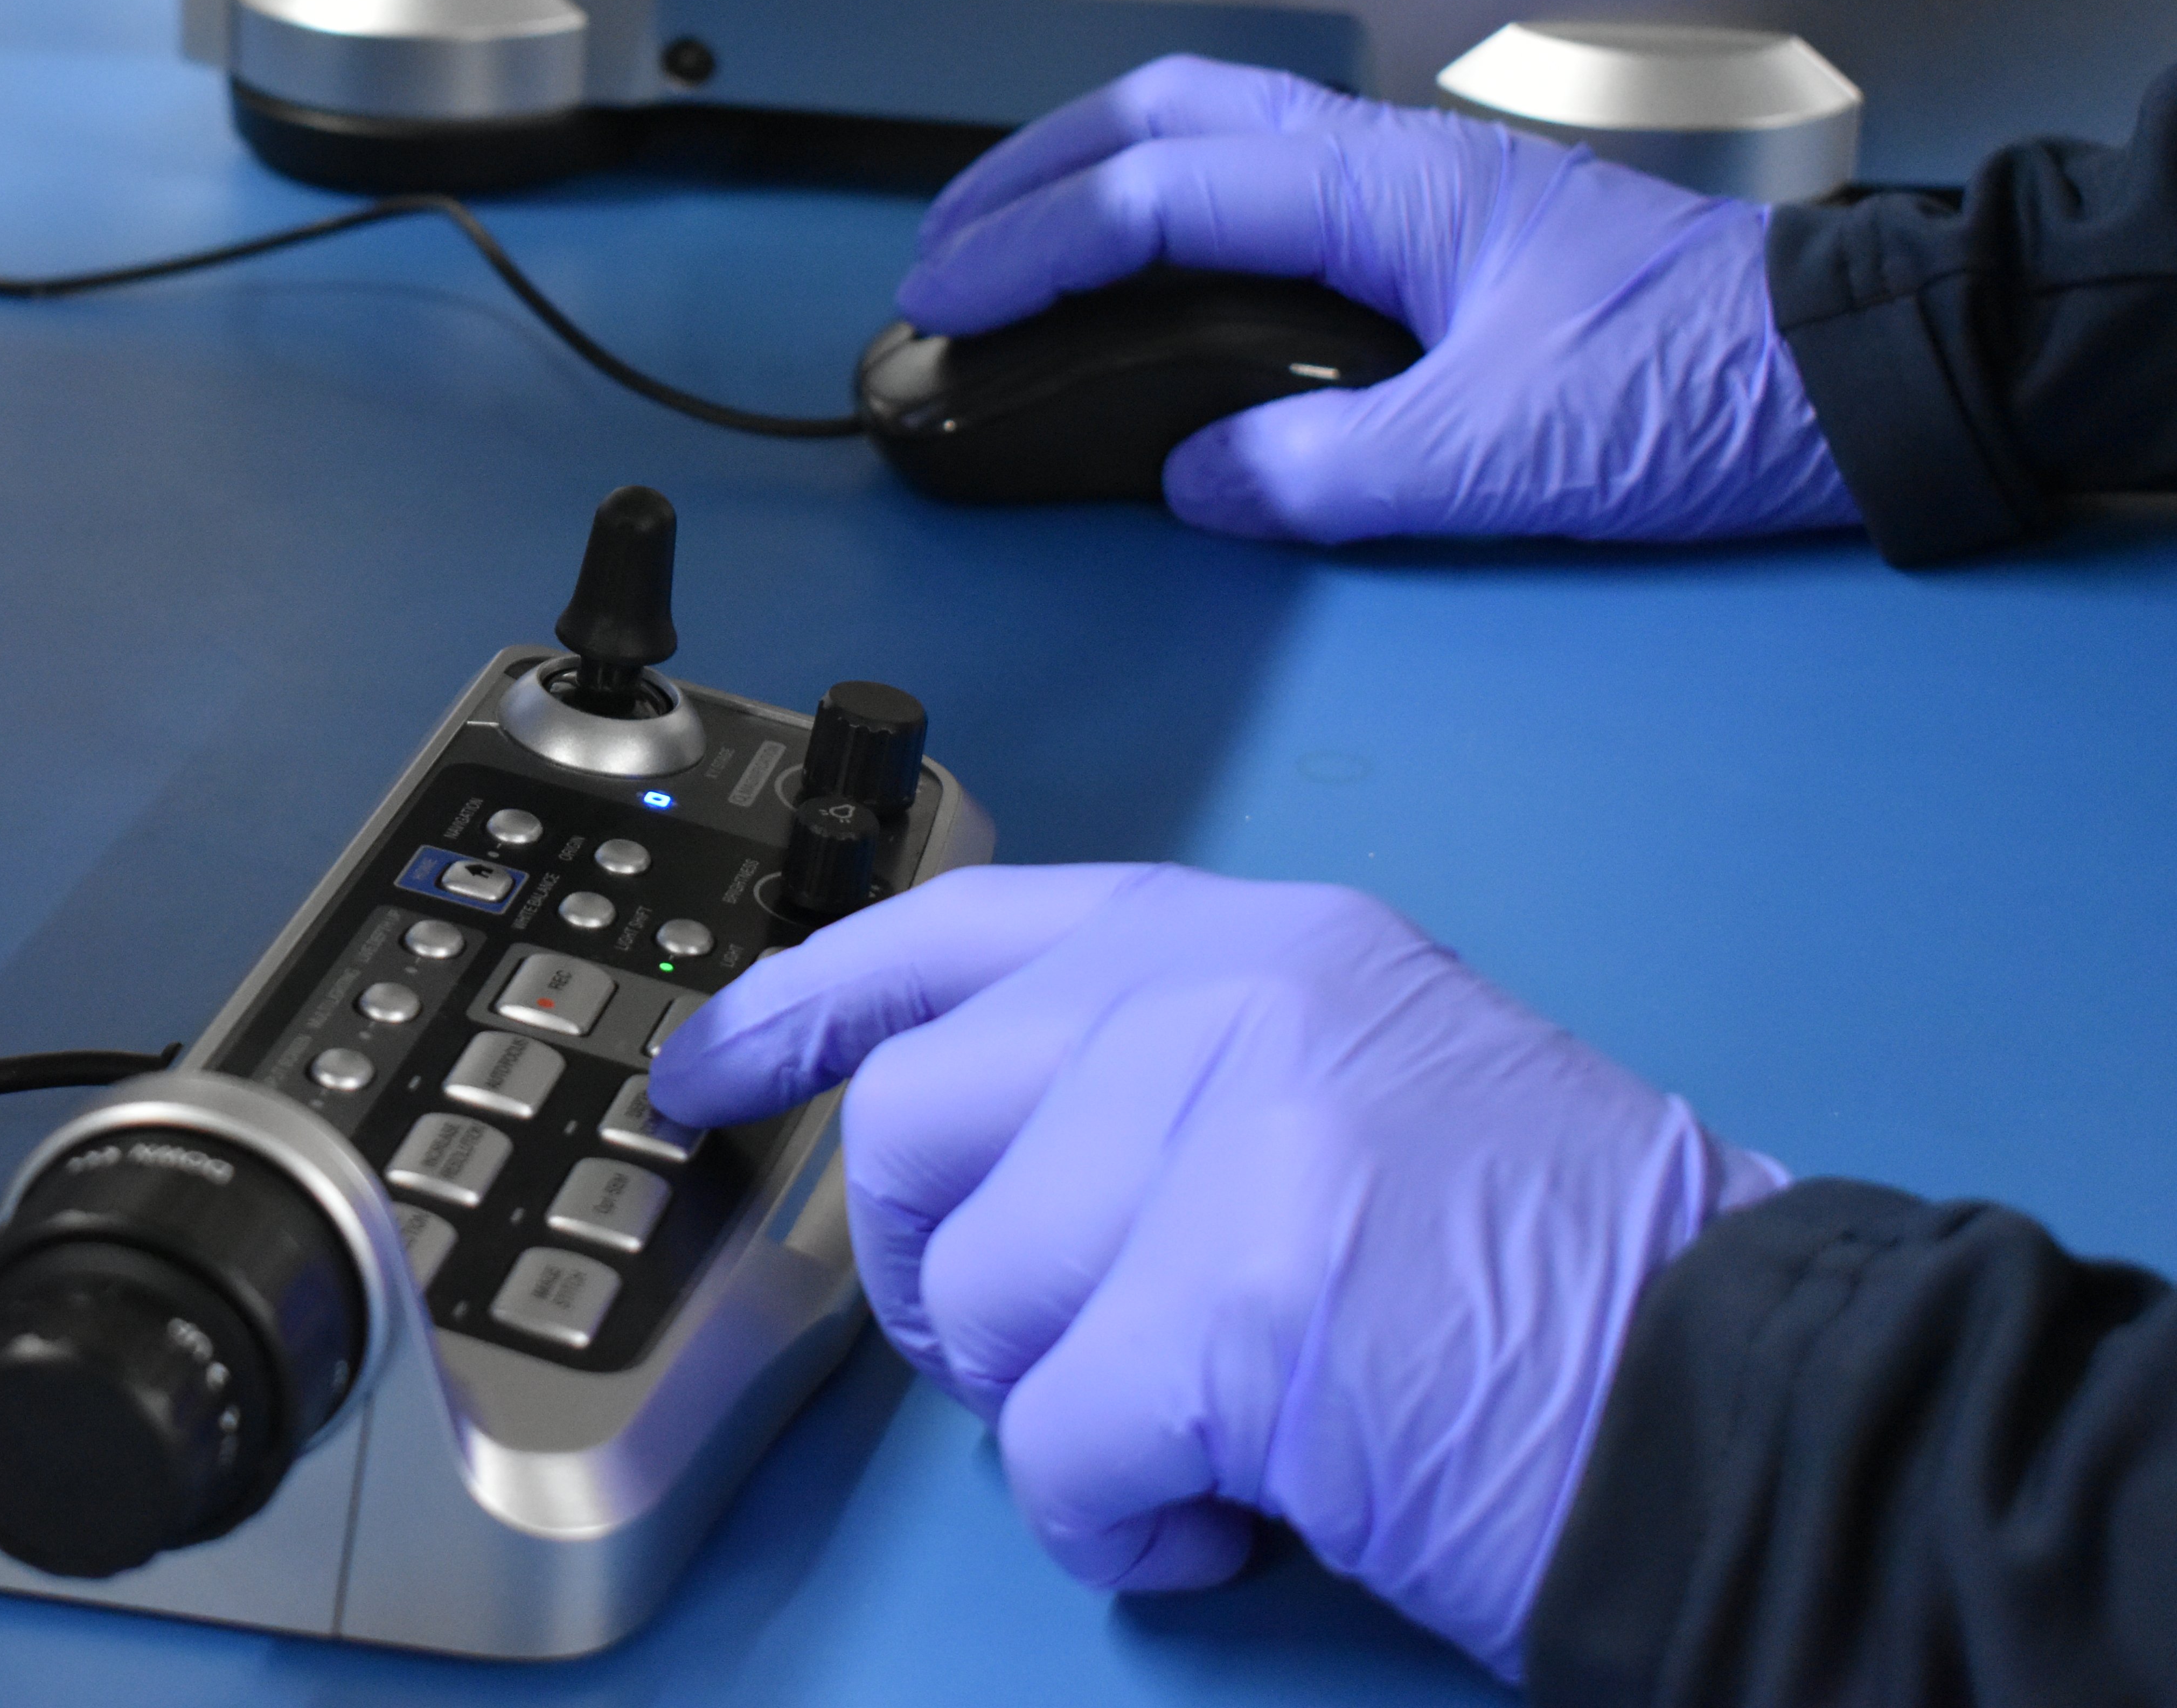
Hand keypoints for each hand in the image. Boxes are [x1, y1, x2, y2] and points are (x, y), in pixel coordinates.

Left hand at [649, 863, 1785, 1675]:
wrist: (1754, 1395)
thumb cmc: (1540, 1273)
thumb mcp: (1342, 1084)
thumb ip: (1151, 1078)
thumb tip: (967, 1168)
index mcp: (1245, 940)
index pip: (950, 931)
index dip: (797, 1004)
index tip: (702, 1067)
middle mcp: (1221, 1003)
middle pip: (914, 1133)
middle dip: (937, 1278)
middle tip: (1049, 1352)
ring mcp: (1227, 1141)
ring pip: (974, 1307)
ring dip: (1060, 1418)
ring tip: (1206, 1435)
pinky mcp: (1233, 1310)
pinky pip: (1053, 1456)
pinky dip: (1124, 1526)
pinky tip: (1238, 1514)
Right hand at [901, 56, 1858, 545]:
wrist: (1853, 377)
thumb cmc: (1708, 391)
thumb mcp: (1502, 453)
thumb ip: (1327, 472)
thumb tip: (1198, 482)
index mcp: (1391, 190)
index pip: (1161, 190)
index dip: (1031, 243)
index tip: (943, 297)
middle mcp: (1394, 163)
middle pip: (1167, 114)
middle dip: (1034, 174)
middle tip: (942, 249)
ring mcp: (1419, 190)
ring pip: (1213, 137)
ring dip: (1096, 180)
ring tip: (1014, 249)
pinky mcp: (1443, 237)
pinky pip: (1265, 193)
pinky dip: (1171, 217)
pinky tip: (1149, 281)